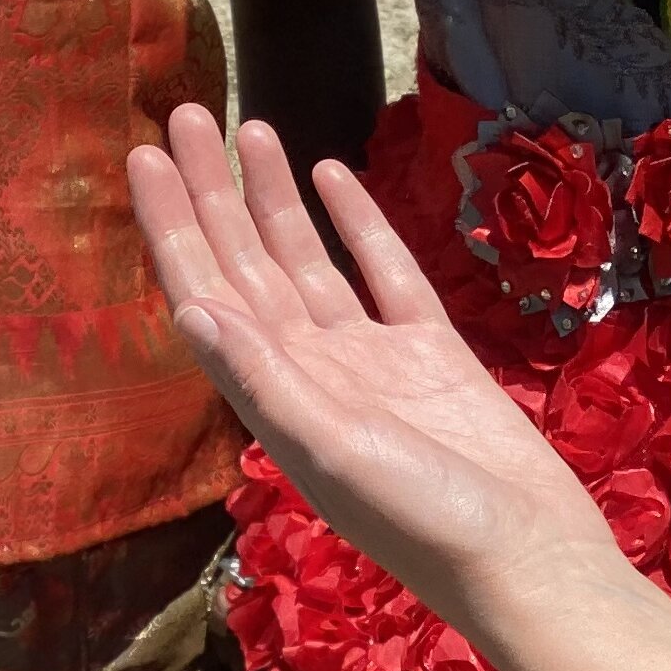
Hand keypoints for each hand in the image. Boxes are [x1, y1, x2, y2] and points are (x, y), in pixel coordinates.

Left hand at [128, 108, 623, 631]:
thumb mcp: (333, 449)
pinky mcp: (430, 354)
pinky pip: (383, 273)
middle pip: (244, 263)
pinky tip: (332, 176)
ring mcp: (370, 359)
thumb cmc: (424, 521)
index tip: (143, 157)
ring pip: (307, 260)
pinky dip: (358, 225)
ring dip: (272, 198)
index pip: (205, 292)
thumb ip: (265, 379)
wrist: (528, 557)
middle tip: (183, 113)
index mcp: (273, 396)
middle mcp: (310, 371)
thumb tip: (191, 308)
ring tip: (248, 128)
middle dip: (211, 191)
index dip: (172, 226)